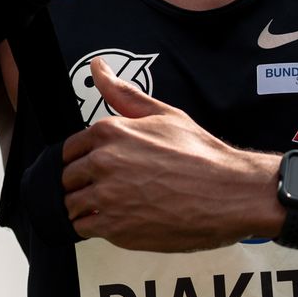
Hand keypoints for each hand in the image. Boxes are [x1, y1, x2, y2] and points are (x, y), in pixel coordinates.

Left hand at [61, 57, 275, 249]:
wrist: (229, 193)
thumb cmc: (201, 155)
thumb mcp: (163, 114)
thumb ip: (123, 94)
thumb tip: (99, 68)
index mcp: (109, 131)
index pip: (69, 150)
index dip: (84, 161)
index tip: (100, 168)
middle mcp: (102, 162)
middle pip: (68, 179)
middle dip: (83, 184)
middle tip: (110, 189)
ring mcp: (107, 197)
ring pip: (72, 205)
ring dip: (87, 207)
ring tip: (115, 206)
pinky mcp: (116, 228)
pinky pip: (85, 228)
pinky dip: (96, 227)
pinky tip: (120, 221)